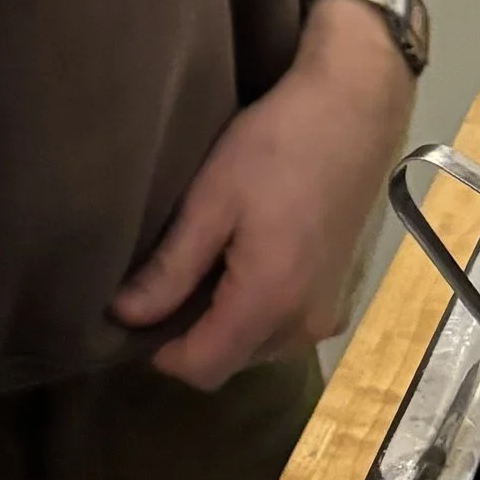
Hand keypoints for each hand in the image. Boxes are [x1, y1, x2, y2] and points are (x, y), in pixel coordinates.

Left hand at [111, 0, 417, 388]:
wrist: (354, 111)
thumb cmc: (275, 147)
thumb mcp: (211, 201)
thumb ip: (170, 268)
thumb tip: (125, 316)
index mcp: (270, 303)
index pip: (204, 368)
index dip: (161, 354)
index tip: (131, 319)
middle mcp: (307, 325)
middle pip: (232, 361)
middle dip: (191, 337)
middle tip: (158, 285)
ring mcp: (331, 312)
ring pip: (259, 347)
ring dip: (224, 323)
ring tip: (196, 267)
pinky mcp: (341, 292)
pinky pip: (286, 326)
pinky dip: (256, 310)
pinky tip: (238, 260)